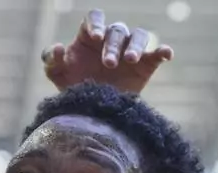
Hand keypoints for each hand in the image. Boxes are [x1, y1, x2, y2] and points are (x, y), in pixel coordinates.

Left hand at [43, 9, 172, 94]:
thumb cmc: (73, 86)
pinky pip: (157, 52)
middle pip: (116, 30)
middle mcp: (112, 39)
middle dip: (112, 45)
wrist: (93, 111)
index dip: (96, 24)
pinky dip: (163, 50)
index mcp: (90, 35)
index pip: (95, 18)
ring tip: (131, 60)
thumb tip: (60, 47)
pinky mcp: (146, 64)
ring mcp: (130, 50)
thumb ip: (51, 59)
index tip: (95, 38)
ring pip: (138, 35)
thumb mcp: (57, 75)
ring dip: (136, 45)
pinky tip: (166, 54)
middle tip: (108, 64)